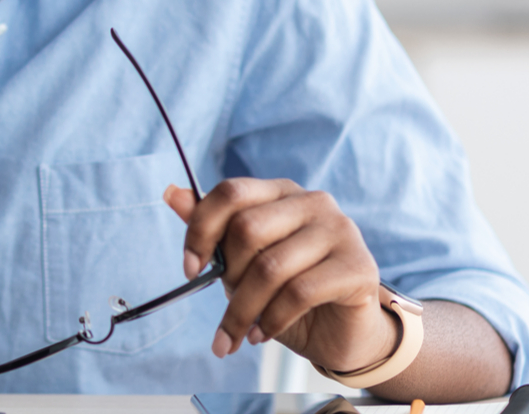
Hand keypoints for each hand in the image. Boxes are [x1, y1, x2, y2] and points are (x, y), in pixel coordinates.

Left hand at [165, 179, 397, 372]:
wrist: (341, 334)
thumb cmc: (288, 294)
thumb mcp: (244, 265)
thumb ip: (212, 230)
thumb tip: (171, 193)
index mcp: (281, 192)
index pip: (231, 192)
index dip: (202, 230)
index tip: (190, 269)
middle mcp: (314, 202)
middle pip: (248, 229)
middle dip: (228, 278)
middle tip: (227, 310)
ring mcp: (340, 231)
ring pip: (271, 267)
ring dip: (243, 311)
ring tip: (237, 335)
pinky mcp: (357, 267)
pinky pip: (299, 293)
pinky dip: (271, 320)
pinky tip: (261, 335)